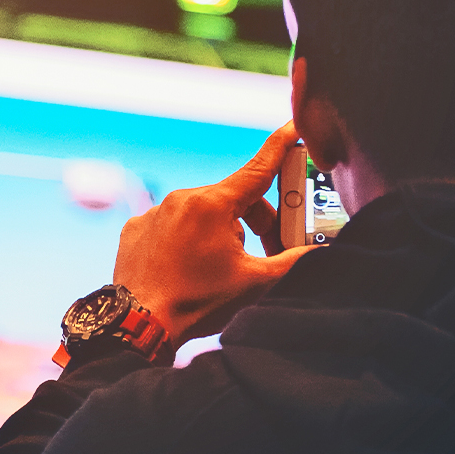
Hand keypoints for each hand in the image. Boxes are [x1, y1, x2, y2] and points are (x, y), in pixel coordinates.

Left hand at [113, 123, 313, 344]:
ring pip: (203, 213)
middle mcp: (181, 198)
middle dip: (256, 222)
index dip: (281, 148)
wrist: (138, 325)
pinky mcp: (136, 229)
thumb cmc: (197, 303)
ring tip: (221, 270)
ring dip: (221, 232)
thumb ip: (292, 261)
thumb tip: (318, 252)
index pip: (258, 169)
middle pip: (234, 199)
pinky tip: (189, 268)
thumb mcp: (255, 282)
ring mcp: (154, 212)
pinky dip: (186, 240)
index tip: (293, 128)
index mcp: (212, 204)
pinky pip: (171, 225)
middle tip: (268, 252)